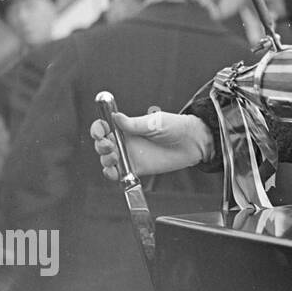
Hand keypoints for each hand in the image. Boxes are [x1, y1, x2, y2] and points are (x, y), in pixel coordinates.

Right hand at [90, 108, 212, 180]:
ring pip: (107, 160)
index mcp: (127, 128)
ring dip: (105, 159)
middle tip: (109, 145)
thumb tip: (116, 117)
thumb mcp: (155, 123)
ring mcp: (130, 156)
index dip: (98, 129)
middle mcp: (126, 142)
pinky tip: (114, 171)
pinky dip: (112, 174)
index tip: (100, 131)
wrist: (193, 142)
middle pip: (102, 144)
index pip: (105, 127)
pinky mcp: (137, 169)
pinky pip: (119, 173)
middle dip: (100, 145)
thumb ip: (134, 124)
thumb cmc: (176, 127)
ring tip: (114, 157)